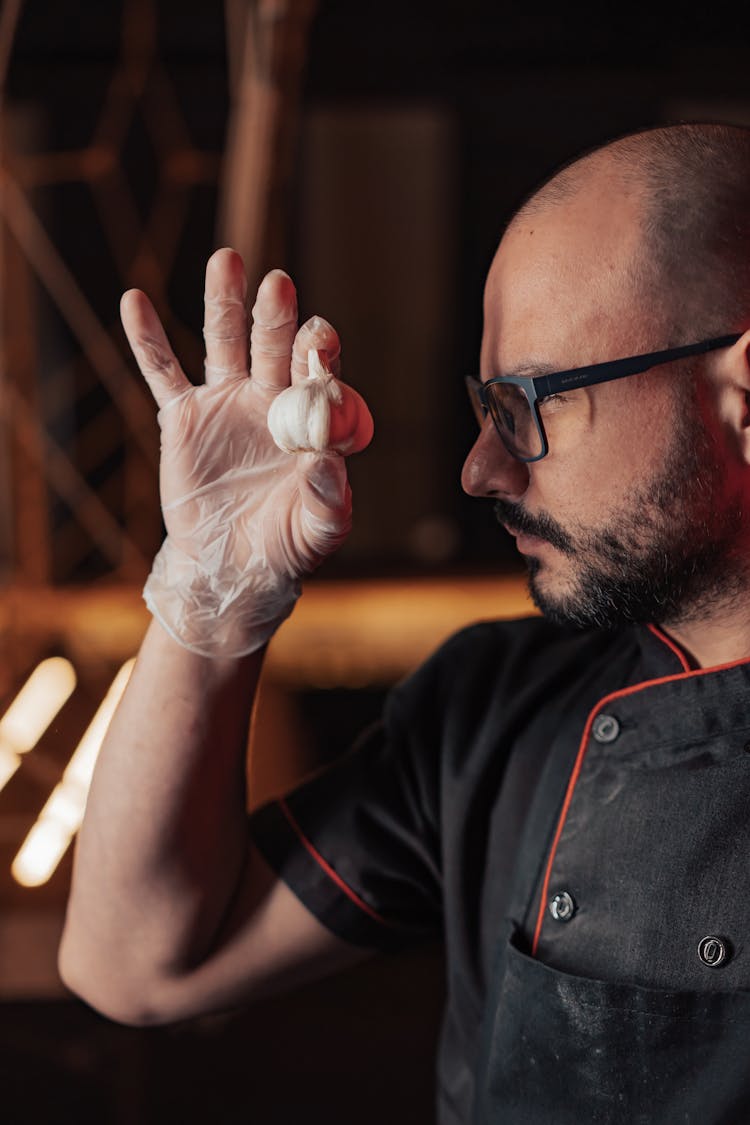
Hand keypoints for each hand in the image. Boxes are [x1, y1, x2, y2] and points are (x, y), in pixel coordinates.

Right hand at [120, 248, 366, 655]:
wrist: (233, 567)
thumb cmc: (285, 546)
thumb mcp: (316, 532)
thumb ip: (329, 501)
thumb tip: (329, 464)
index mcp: (310, 421)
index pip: (319, 376)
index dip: (319, 357)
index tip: (319, 340)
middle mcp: (271, 399)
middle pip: (275, 345)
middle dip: (277, 316)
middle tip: (279, 284)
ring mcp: (226, 402)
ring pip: (224, 342)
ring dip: (224, 302)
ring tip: (226, 259)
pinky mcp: (184, 417)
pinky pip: (163, 373)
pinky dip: (147, 338)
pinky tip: (134, 300)